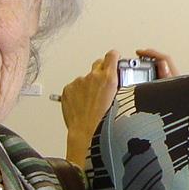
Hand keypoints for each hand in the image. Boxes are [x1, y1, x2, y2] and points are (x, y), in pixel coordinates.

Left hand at [60, 49, 175, 160]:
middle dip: (101, 70)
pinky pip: (74, 87)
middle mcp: (93, 77)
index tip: (114, 57)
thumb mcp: (121, 102)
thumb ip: (119, 88)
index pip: (112, 55)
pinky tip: (82, 105)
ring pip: (85, 78)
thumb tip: (120, 86)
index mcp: (108, 78)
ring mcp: (78, 82)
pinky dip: (77, 93)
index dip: (114, 56)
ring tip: (91, 101)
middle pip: (98, 63)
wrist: (86, 134)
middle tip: (103, 83)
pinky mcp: (67, 90)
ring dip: (88, 85)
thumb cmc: (103, 123)